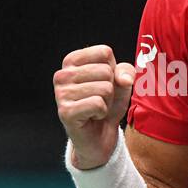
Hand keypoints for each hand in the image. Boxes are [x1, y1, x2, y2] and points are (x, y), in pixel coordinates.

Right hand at [54, 44, 136, 168]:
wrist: (100, 135)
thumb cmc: (107, 103)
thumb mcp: (121, 82)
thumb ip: (126, 71)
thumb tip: (124, 79)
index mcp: (72, 61)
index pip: (104, 52)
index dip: (113, 70)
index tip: (102, 83)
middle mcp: (62, 74)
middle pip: (105, 70)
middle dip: (110, 88)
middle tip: (99, 99)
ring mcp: (61, 93)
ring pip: (104, 88)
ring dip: (106, 102)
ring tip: (96, 108)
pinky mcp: (65, 111)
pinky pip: (98, 104)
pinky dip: (102, 112)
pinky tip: (92, 116)